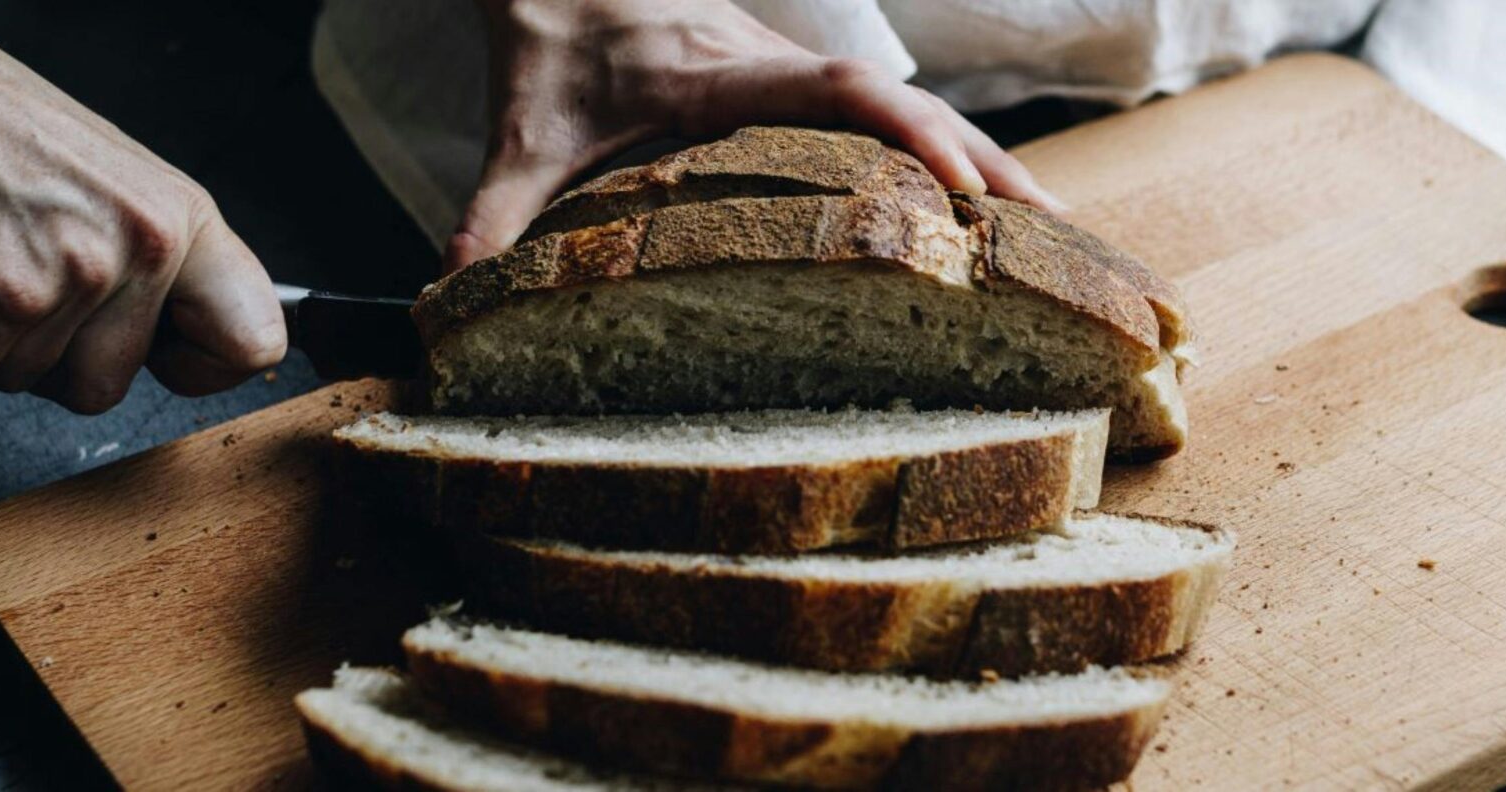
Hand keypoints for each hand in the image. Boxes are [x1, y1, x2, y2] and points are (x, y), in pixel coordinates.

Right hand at [0, 39, 284, 412]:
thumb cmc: (5, 132)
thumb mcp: (116, 184)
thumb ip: (157, 264)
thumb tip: (189, 334)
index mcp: (185, 221)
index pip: (254, 344)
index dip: (203, 369)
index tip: (171, 356)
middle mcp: (148, 246)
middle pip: (105, 385)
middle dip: (54, 353)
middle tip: (27, 276)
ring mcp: (80, 272)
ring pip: (32, 378)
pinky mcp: (14, 294)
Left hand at [448, 0, 1062, 269]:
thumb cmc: (553, 34)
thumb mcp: (520, 129)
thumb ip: (494, 214)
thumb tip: (447, 303)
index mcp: (726, 76)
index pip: (841, 94)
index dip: (907, 136)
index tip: (960, 192)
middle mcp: (779, 73)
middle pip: (909, 107)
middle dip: (987, 167)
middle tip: (1057, 241)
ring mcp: (796, 80)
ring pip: (913, 113)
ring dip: (984, 166)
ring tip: (1052, 239)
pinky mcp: (797, 94)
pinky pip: (890, 123)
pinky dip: (946, 161)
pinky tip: (980, 215)